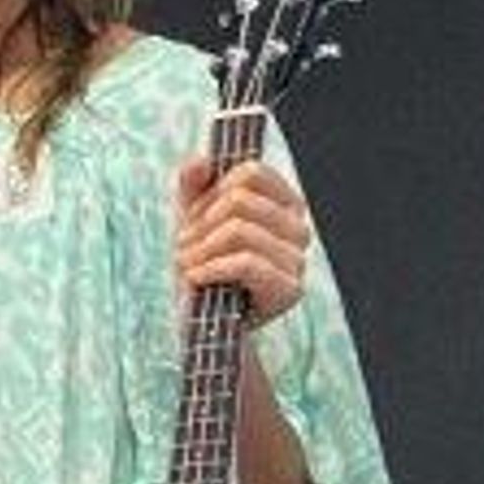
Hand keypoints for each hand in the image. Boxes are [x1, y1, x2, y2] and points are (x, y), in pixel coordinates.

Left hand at [175, 155, 312, 323]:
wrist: (200, 322)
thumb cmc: (200, 266)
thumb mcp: (191, 218)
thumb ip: (193, 184)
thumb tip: (201, 161)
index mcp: (283, 204)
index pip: (250, 172)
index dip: (212, 191)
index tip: (197, 216)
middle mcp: (298, 228)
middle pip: (239, 200)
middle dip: (200, 224)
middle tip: (185, 248)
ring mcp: (297, 260)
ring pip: (239, 230)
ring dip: (199, 250)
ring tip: (187, 266)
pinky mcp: (289, 290)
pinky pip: (246, 263)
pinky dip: (210, 269)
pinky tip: (195, 279)